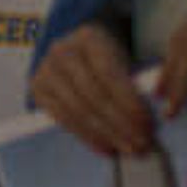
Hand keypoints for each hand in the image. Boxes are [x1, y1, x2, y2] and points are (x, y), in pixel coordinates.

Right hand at [30, 20, 152, 157]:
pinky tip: (106, 148)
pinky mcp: (38, 91)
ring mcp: (45, 71)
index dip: (129, 102)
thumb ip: (134, 82)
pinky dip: (87, 137)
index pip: (109, 75)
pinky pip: (63, 119)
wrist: (76, 48)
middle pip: (93, 96)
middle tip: (141, 144)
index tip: (148, 125)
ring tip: (127, 149)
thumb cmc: (107, 55)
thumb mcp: (122, 56)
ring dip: (105, 135)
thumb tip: (148, 121)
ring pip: (77, 111)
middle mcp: (61, 52)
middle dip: (120, 124)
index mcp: (88, 37)